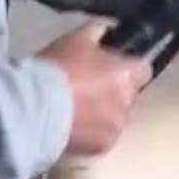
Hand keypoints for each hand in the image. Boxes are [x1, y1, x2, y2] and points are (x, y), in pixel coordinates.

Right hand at [40, 21, 152, 156]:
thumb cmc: (57, 69)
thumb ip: (97, 33)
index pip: (144, 69)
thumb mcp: (76, 39)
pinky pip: (102, 136)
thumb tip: (106, 31)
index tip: (111, 68)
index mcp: (126, 75)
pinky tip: (72, 125)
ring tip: (76, 109)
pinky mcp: (102, 147)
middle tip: (87, 87)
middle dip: (112, 91)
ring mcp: (116, 127)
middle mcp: (127, 102)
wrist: (35, 108)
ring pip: (115, 117)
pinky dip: (91, 132)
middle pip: (127, 94)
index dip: (128, 67)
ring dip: (102, 113)